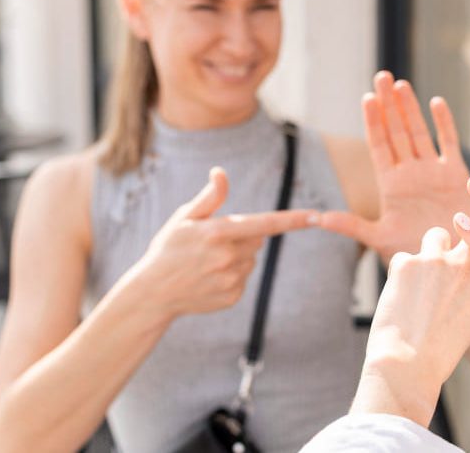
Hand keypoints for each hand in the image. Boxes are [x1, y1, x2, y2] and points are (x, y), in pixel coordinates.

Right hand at [117, 167, 318, 319]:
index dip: (293, 220)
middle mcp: (227, 257)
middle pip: (258, 239)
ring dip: (237, 257)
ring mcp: (231, 280)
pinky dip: (232, 276)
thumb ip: (209, 197)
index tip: (316, 216)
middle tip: (213, 243)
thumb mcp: (184, 218)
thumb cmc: (168, 248)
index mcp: (217, 233)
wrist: (153, 292)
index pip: (264, 223)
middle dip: (243, 236)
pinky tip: (209, 278)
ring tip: (207, 262)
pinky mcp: (232, 296)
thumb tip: (221, 173)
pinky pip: (244, 279)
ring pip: (251, 259)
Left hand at [319, 71, 469, 262]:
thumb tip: (317, 217)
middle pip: (397, 132)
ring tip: (401, 84)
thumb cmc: (413, 253)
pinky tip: (436, 102)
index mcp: (390, 185)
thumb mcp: (378, 238)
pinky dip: (444, 124)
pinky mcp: (456, 175)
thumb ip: (351, 226)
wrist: (448, 264)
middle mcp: (410, 173)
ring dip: (411, 109)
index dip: (373, 122)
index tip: (367, 98)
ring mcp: (433, 172)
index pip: (379, 146)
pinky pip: (449, 144)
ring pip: (419, 133)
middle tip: (382, 77)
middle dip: (389, 105)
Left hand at [350, 159, 469, 425]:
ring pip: (437, 236)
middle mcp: (467, 267)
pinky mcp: (408, 260)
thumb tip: (460, 274)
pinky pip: (406, 259)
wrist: (407, 364)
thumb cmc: (438, 351)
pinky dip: (403, 276)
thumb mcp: (468, 321)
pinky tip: (401, 300)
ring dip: (432, 251)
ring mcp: (438, 260)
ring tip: (421, 285)